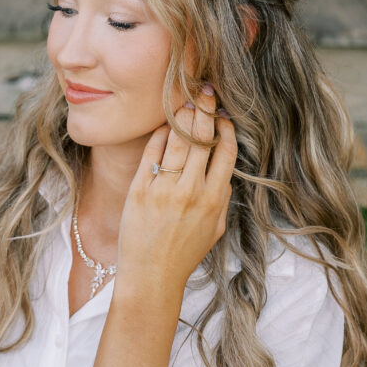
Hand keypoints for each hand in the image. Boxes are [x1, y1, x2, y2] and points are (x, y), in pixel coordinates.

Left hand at [116, 84, 237, 291]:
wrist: (151, 276)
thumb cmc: (183, 255)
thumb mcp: (215, 229)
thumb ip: (222, 198)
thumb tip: (222, 170)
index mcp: (214, 200)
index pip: (225, 152)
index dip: (225, 128)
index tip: (222, 116)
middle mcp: (191, 191)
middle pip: (202, 138)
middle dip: (206, 110)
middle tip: (206, 90)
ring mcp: (165, 189)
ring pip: (179, 139)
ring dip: (184, 115)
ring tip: (186, 99)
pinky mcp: (140, 189)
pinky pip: (152, 151)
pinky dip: (160, 133)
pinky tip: (164, 123)